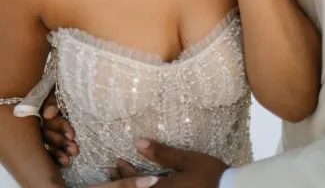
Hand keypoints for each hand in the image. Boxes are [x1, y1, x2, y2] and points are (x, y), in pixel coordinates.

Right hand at [41, 92, 78, 166]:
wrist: (73, 87)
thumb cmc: (66, 88)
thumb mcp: (59, 92)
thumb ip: (54, 102)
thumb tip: (48, 114)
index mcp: (45, 107)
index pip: (50, 120)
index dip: (62, 128)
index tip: (72, 135)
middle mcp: (44, 119)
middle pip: (49, 133)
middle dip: (62, 142)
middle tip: (75, 150)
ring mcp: (47, 128)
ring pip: (50, 142)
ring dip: (60, 151)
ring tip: (70, 159)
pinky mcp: (51, 135)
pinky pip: (50, 148)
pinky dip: (56, 156)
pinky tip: (64, 163)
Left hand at [95, 139, 227, 186]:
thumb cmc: (210, 175)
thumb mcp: (187, 160)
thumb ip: (162, 153)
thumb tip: (138, 142)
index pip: (135, 183)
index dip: (124, 174)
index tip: (117, 163)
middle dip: (122, 183)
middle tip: (113, 172)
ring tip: (121, 181)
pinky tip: (146, 185)